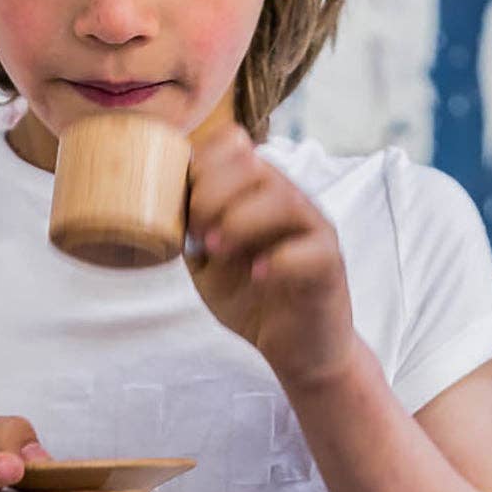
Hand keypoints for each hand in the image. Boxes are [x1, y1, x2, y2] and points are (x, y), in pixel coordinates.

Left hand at [186, 125, 357, 388]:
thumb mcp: (207, 263)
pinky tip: (257, 274)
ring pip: (284, 199)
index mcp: (257, 191)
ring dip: (241, 222)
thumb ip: (189, 233)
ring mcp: (313, 229)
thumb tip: (162, 207)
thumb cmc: (252, 299)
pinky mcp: (330, 264)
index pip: (233, 145)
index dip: (202, 168)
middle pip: (255, 165)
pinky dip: (279, 259)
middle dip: (214, 196)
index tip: (185, 210)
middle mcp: (289, 199)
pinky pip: (311, 248)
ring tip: (218, 251)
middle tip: (200, 236)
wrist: (295, 347)